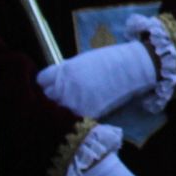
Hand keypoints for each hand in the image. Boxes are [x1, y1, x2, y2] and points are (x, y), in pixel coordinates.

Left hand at [37, 41, 157, 118]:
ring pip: (59, 108)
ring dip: (66, 105)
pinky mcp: (87, 112)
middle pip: (48, 96)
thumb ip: (68, 71)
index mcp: (63, 71)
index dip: (48, 81)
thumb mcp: (83, 60)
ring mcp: (75, 101)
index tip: (55, 82)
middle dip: (56, 94)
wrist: (133, 67)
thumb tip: (60, 80)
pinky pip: (75, 116)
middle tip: (68, 93)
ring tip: (78, 101)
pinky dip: (79, 113)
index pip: (41, 80)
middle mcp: (65, 87)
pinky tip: (88, 106)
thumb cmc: (111, 60)